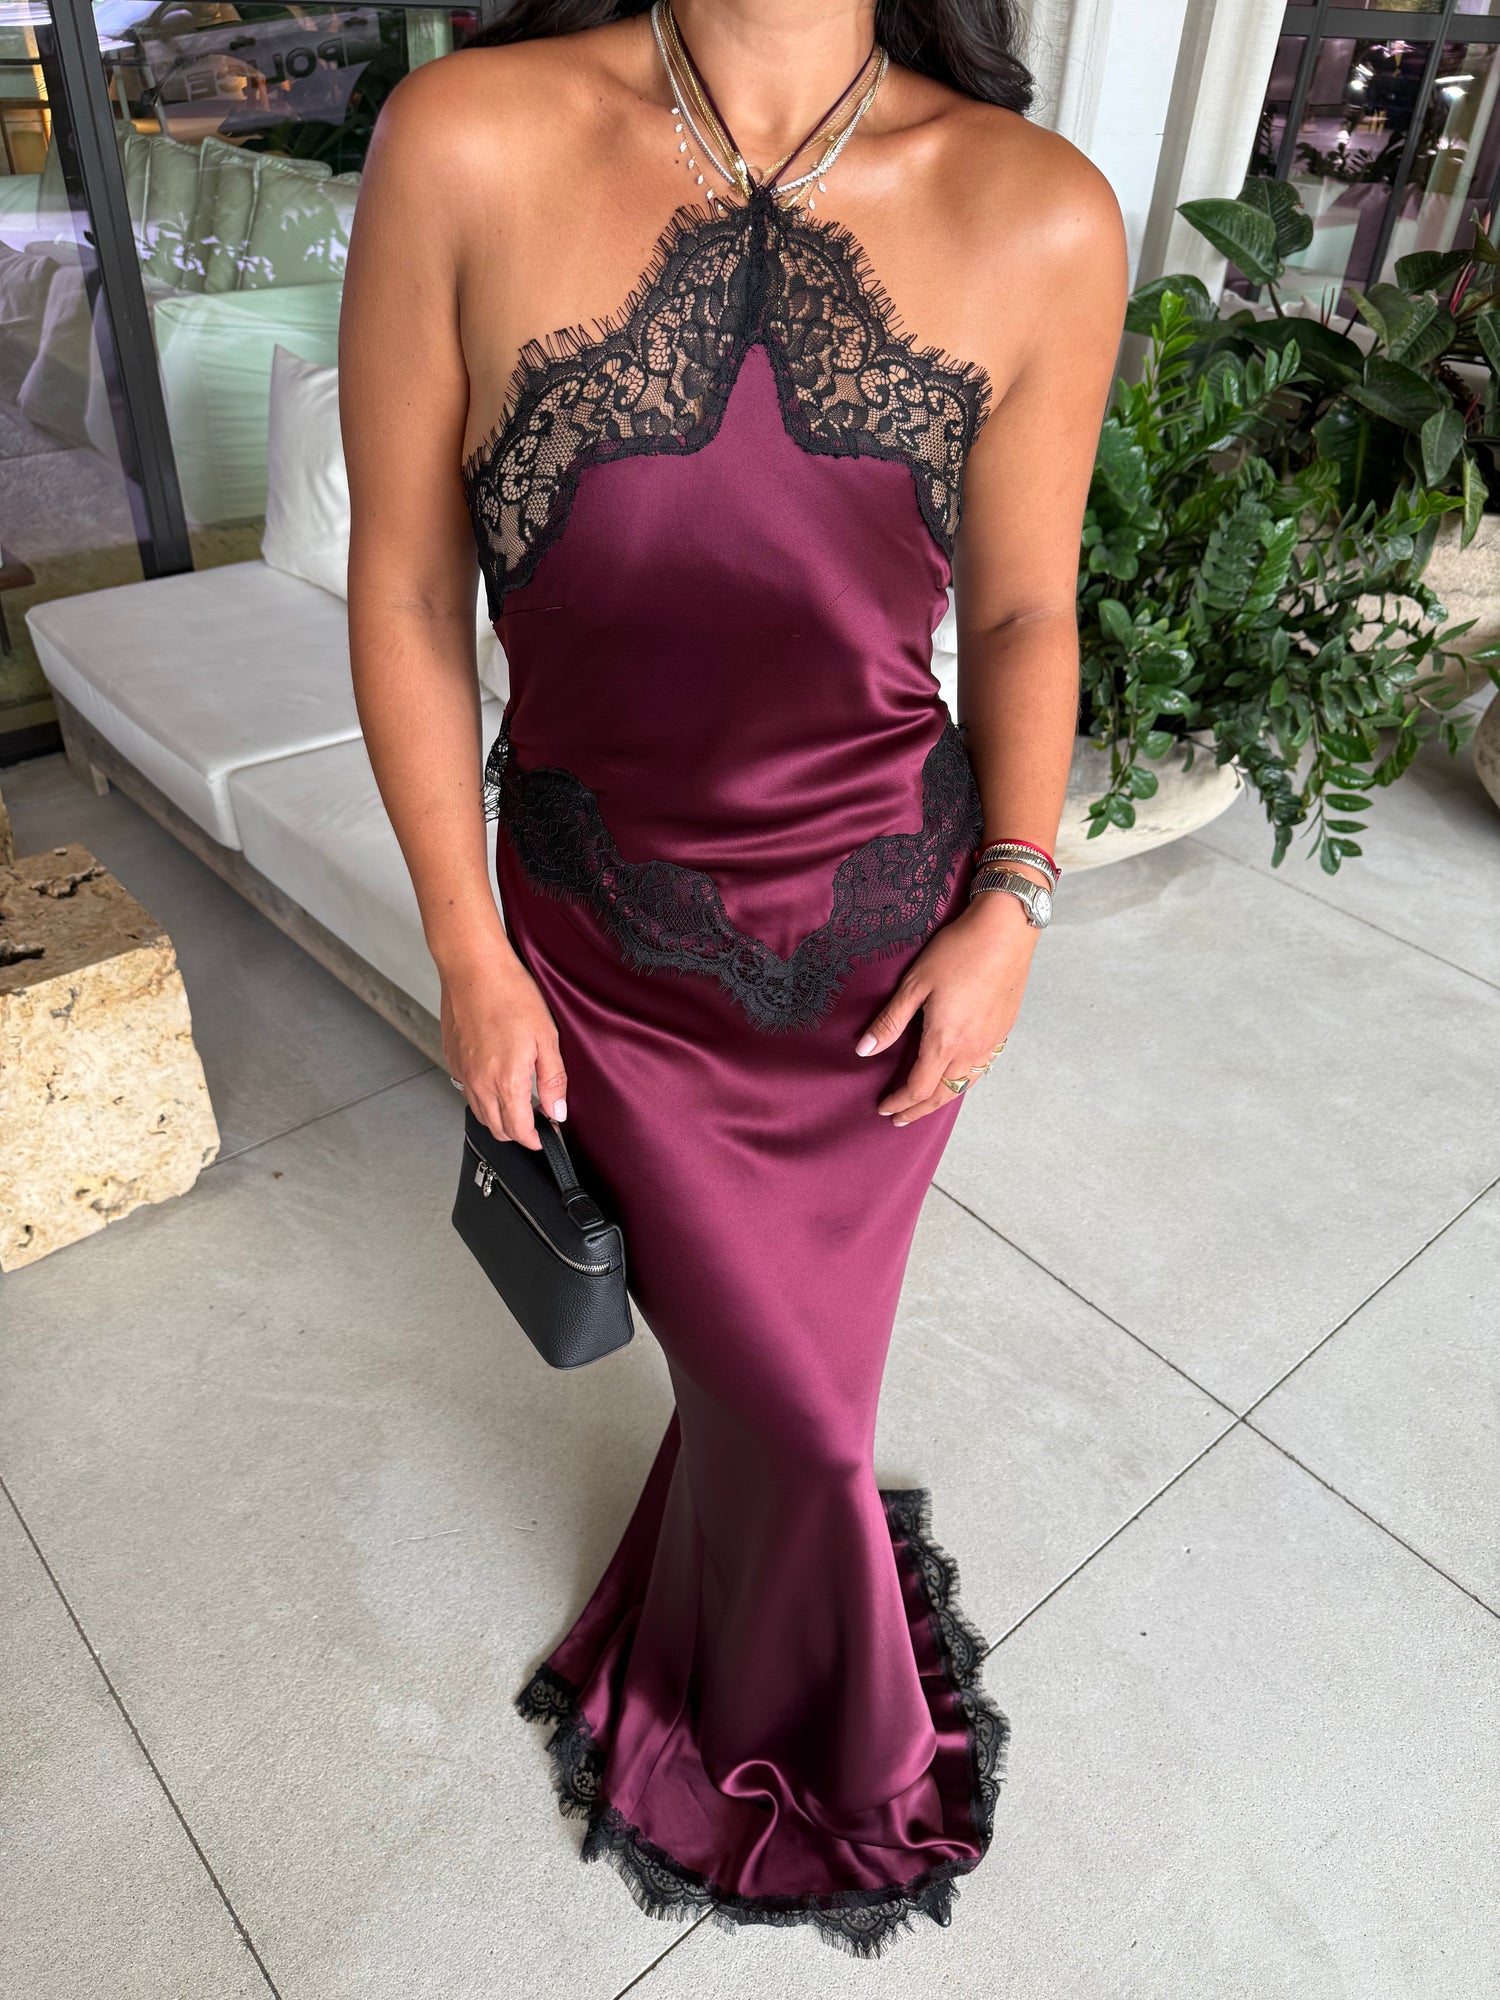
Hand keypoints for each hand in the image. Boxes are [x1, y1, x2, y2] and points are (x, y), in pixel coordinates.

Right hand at [439, 931, 565, 1151]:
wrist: (473, 967)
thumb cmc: (510, 994)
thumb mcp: (546, 1037)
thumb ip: (553, 1080)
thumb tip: (558, 1112)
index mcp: (505, 1081)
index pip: (517, 1130)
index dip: (533, 1140)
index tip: (543, 1138)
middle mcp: (479, 1082)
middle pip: (495, 1128)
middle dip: (516, 1133)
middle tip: (534, 1123)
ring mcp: (462, 1071)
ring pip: (478, 1112)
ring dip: (498, 1117)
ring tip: (516, 1104)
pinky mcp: (452, 1058)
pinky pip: (466, 1090)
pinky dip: (481, 1097)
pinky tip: (495, 1081)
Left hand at [856, 890, 1039, 1126]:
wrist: (1006, 931)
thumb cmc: (957, 952)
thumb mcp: (915, 984)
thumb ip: (890, 1021)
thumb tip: (864, 1051)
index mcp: (944, 1041)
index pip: (918, 1088)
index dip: (899, 1102)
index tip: (883, 1108)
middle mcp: (971, 1050)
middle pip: (942, 1095)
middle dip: (918, 1110)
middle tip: (900, 1118)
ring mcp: (991, 1043)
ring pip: (965, 1086)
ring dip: (942, 1100)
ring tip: (925, 1104)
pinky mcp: (1003, 1031)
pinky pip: (982, 1070)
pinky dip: (964, 1083)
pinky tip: (958, 1077)